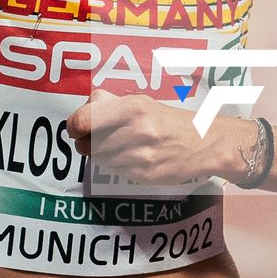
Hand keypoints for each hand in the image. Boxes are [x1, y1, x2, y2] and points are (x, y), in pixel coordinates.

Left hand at [65, 89, 232, 185]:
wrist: (203, 143)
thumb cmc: (167, 120)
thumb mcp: (141, 101)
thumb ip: (109, 104)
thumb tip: (81, 111)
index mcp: (133, 107)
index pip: (84, 119)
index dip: (73, 125)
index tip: (75, 126)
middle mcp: (136, 132)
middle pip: (88, 142)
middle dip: (85, 140)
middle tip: (92, 136)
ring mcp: (140, 157)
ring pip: (99, 158)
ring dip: (100, 153)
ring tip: (117, 144)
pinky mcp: (143, 176)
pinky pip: (114, 171)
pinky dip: (115, 164)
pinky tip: (130, 156)